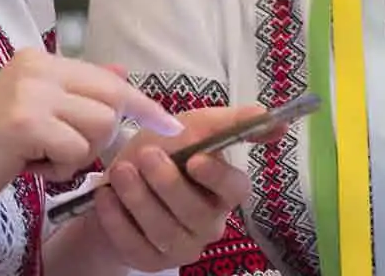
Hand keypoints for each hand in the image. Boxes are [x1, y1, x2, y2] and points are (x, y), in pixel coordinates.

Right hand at [0, 48, 182, 227]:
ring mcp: (31, 90)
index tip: (171, 126)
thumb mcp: (29, 113)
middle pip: (113, 101)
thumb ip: (73, 94)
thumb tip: (122, 73)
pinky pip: (77, 151)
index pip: (109, 79)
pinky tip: (25, 168)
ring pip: (100, 127)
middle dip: (102, 138)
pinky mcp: (25, 121)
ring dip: (76, 157)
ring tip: (37, 159)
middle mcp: (37, 66)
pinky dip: (58, 170)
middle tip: (63, 157)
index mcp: (38, 60)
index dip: (144, 106)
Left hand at [84, 105, 285, 269]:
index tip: (194, 158)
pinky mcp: (151, 262)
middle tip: (145, 155)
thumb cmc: (163, 150)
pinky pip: (136, 247)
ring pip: (165, 231)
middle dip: (168, 183)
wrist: (118, 181)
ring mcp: (181, 247)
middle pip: (196, 213)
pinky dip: (118, 221)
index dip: (217, 176)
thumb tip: (279, 121)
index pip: (235, 189)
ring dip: (140, 199)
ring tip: (119, 171)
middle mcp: (209, 223)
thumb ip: (233, 122)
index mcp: (225, 191)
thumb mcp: (194, 126)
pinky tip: (106, 197)